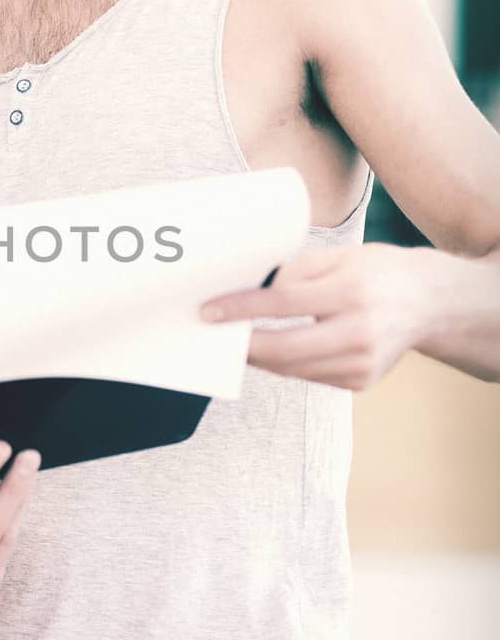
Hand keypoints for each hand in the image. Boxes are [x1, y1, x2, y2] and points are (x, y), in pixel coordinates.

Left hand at [200, 242, 430, 390]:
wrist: (430, 302)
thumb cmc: (377, 272)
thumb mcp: (339, 257)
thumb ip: (295, 272)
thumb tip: (254, 297)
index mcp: (351, 292)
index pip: (283, 303)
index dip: (241, 309)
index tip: (209, 311)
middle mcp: (359, 332)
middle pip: (285, 349)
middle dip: (243, 346)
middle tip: (216, 338)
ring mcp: (362, 363)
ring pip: (293, 369)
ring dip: (260, 358)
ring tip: (238, 343)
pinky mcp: (361, 382)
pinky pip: (309, 376)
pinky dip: (286, 365)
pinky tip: (273, 351)